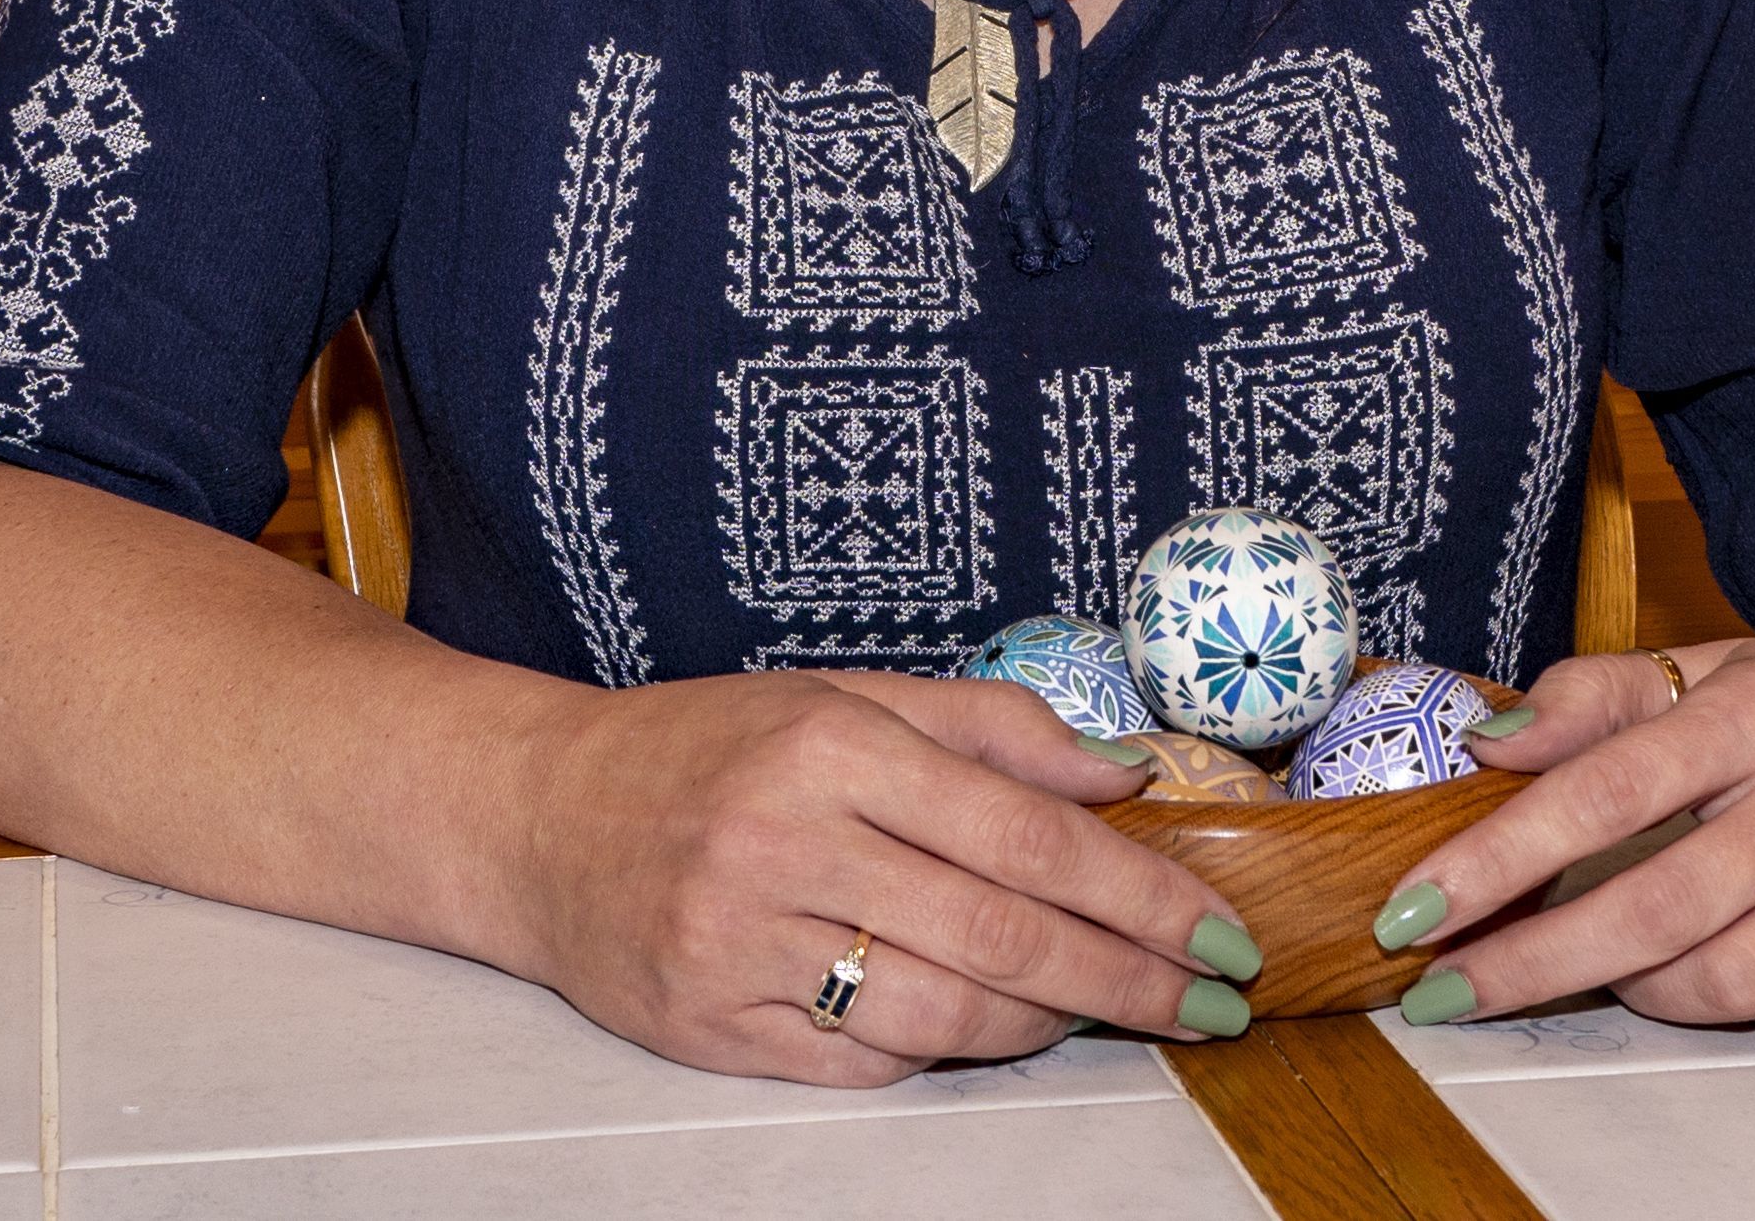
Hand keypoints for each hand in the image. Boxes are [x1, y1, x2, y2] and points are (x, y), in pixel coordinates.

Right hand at [517, 668, 1262, 1081]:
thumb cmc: (710, 745)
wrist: (539, 814)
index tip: (1215, 927)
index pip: (1027, 832)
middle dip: (1128, 976)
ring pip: (943, 1008)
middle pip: (1001, 930)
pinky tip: (993, 1026)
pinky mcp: (712, 1025)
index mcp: (834, 741)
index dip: (1139, 892)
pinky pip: (864, 1060)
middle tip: (1209, 1000)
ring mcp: (745, 941)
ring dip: (1048, 1022)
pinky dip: (945, 1047)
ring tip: (1108, 1012)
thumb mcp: (846, 694)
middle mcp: (789, 838)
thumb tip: (1123, 773)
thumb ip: (992, 728)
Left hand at [1376, 632, 1754, 1036]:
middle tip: (1442, 988)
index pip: (1606, 790)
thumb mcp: (1708, 667)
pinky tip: (1703, 971)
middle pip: (1656, 907)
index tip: (1416, 904)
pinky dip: (1730, 1005)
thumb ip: (1591, 698)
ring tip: (1588, 962)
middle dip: (1532, 958)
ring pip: (1724, 981)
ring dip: (1631, 987)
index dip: (1502, 854)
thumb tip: (1484, 741)